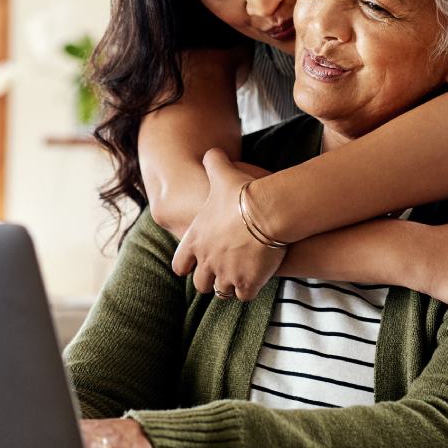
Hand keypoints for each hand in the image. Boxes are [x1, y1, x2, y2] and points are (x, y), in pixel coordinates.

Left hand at [171, 149, 286, 300]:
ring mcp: (226, 275)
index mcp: (194, 241)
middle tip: (220, 273)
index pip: (179, 264)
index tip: (191, 267)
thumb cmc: (243, 191)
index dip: (186, 266)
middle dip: (209, 280)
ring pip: (222, 292)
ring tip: (239, 279)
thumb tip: (212, 152)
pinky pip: (244, 296)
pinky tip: (255, 282)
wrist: (268, 211)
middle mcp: (206, 261)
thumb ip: (214, 162)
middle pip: (200, 284)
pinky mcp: (247, 283)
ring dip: (229, 286)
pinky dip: (249, 290)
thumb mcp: (223, 172)